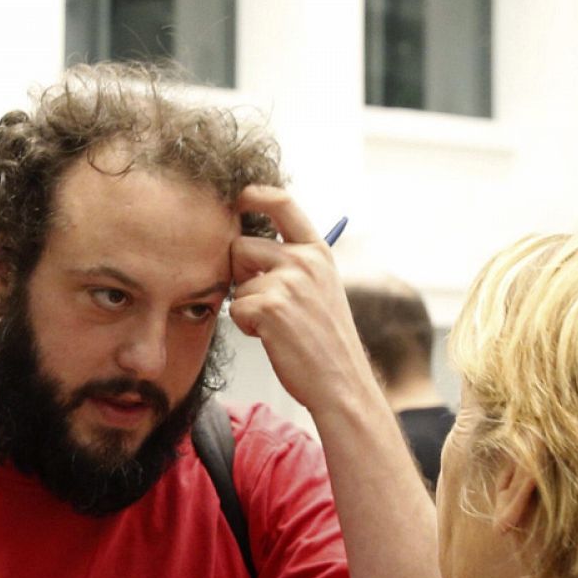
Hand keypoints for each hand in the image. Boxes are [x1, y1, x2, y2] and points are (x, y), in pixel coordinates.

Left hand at [228, 186, 377, 414]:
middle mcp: (304, 261)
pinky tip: (274, 338)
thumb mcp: (322, 289)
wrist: (341, 382)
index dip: (254, 195)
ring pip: (237, 281)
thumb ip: (294, 263)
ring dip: (247, 304)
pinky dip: (248, 326)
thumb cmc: (327, 341)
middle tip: (265, 299)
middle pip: (241, 245)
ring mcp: (287, 283)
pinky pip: (236, 307)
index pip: (282, 202)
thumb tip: (246, 245)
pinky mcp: (269, 307)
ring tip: (277, 325)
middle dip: (240, 271)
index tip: (240, 199)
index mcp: (318, 252)